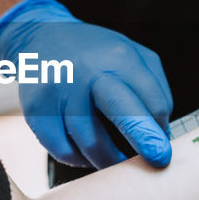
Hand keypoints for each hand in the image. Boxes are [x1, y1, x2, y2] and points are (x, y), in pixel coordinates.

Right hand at [0, 0, 173, 168]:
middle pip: (122, 113)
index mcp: (120, 57)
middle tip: (158, 161)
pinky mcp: (36, 109)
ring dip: (109, 161)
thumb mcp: (132, 54)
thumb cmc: (97, 54)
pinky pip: (62, 151)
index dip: (160, 130)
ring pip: (91, 144)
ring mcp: (60, 90)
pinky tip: (87, 155)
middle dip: (144, 140)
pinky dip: (79, 160)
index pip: (153, 102)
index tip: (162, 150)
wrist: (39, 36)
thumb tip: (161, 134)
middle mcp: (89, 72)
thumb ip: (154, 89)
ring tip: (117, 163)